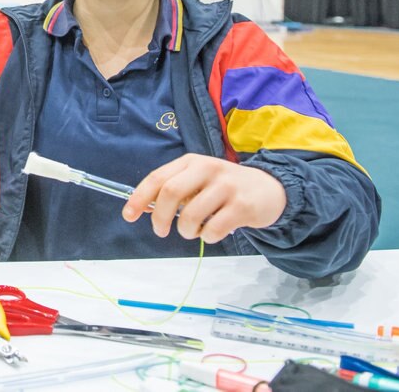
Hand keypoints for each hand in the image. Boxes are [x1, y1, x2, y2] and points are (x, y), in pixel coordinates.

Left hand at [122, 154, 286, 243]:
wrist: (270, 190)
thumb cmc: (224, 188)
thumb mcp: (199, 180)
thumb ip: (175, 189)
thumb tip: (145, 208)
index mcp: (191, 162)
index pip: (157, 178)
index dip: (139, 198)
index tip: (129, 215)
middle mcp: (208, 169)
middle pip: (170, 194)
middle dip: (159, 218)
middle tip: (161, 231)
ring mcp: (227, 186)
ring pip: (190, 216)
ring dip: (186, 231)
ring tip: (192, 232)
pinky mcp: (243, 206)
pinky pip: (213, 229)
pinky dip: (207, 237)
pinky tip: (213, 232)